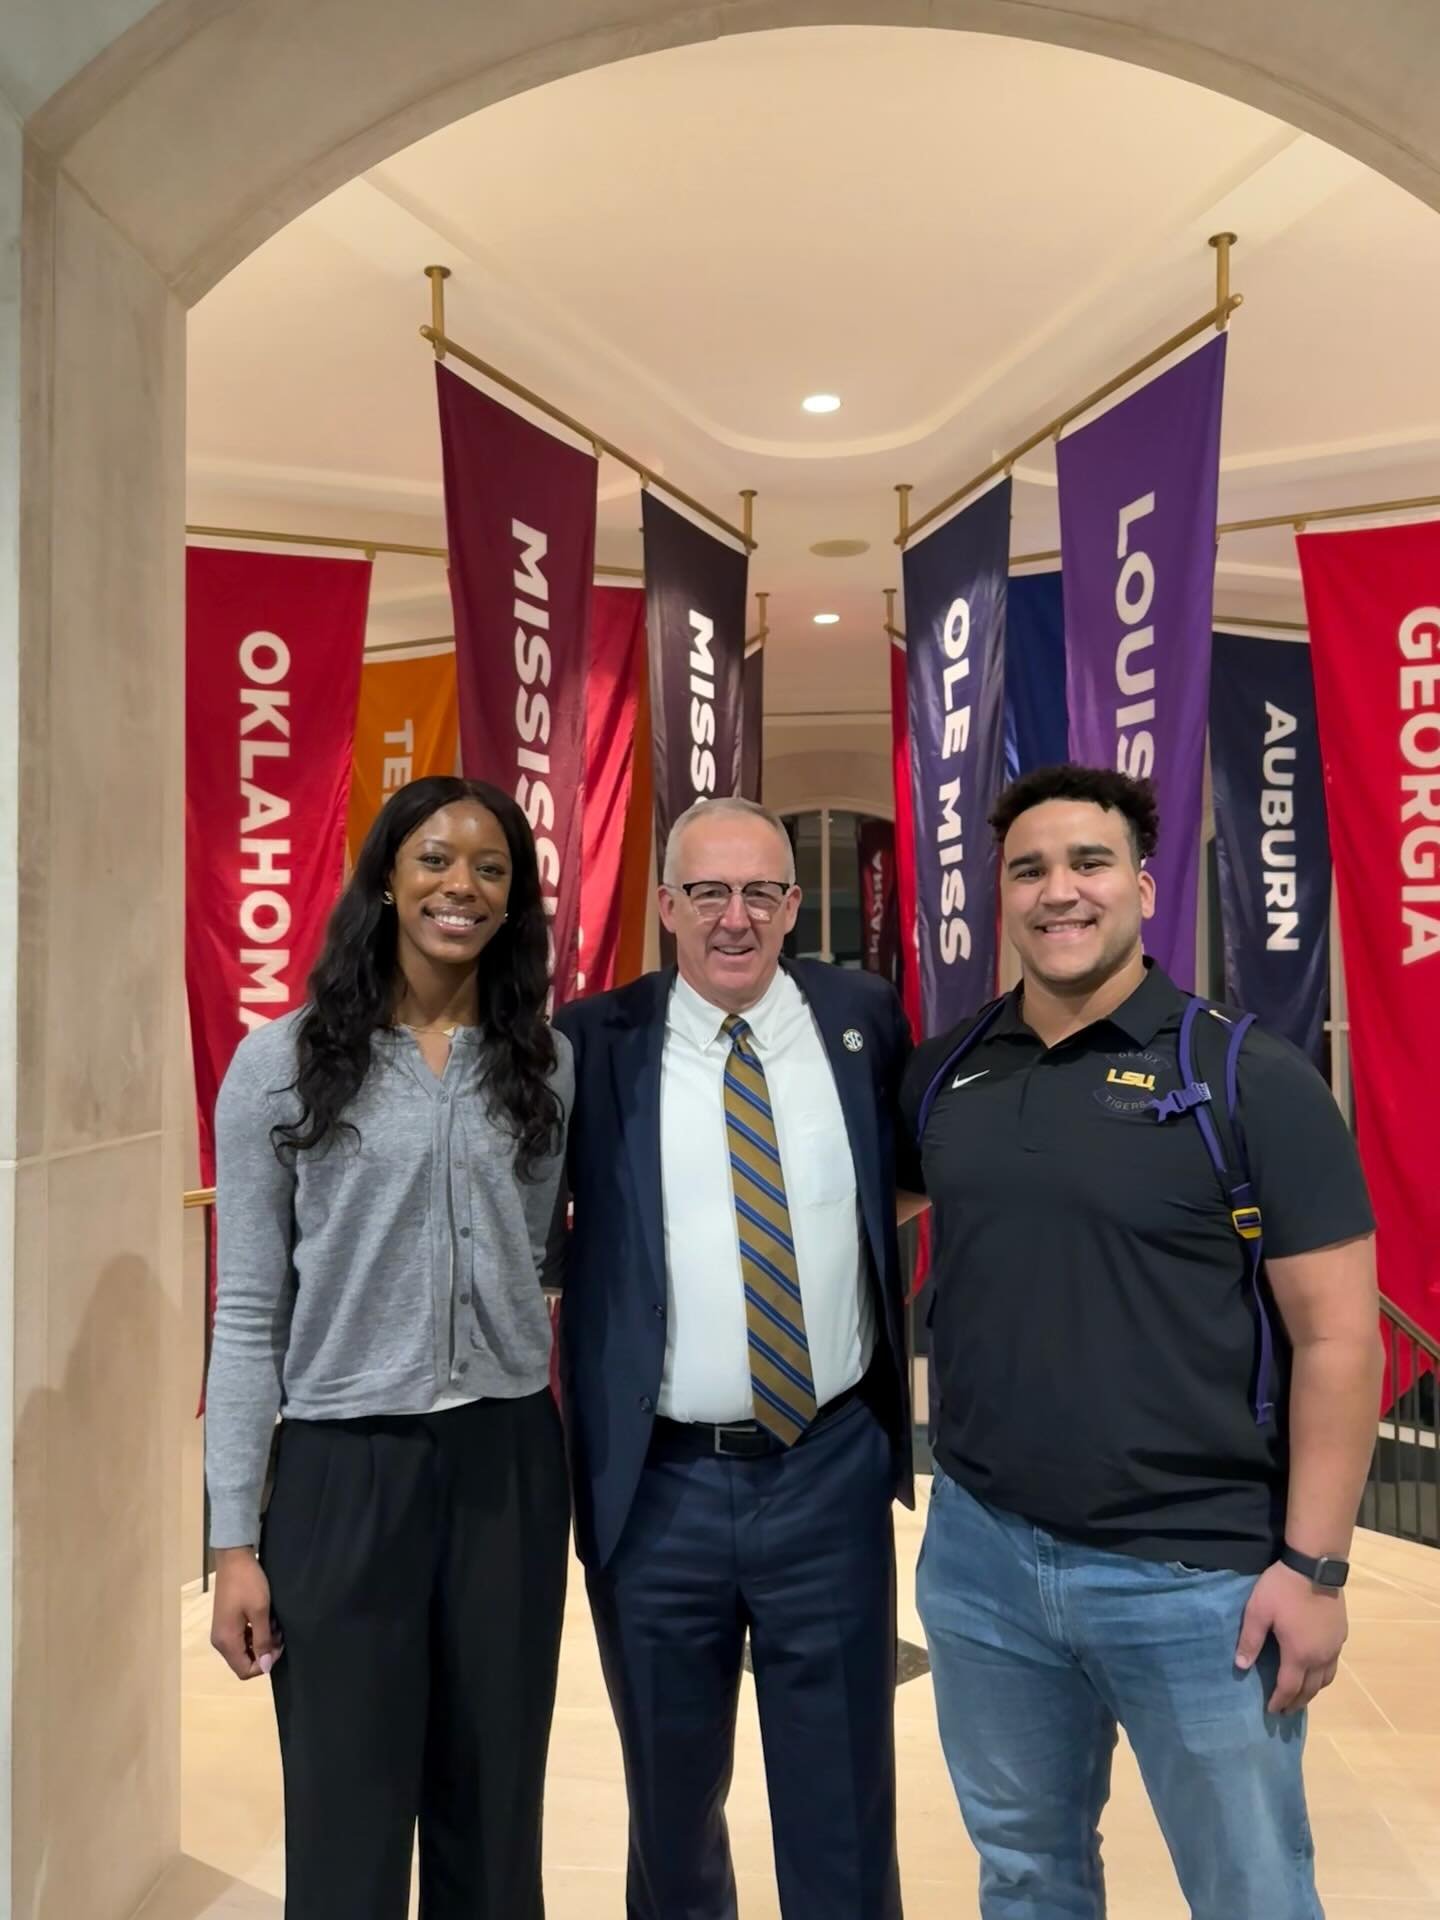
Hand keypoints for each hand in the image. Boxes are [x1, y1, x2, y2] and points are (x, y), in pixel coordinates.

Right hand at [210, 1547, 282, 1680]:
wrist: (234, 1558)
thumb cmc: (248, 1583)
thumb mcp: (260, 1611)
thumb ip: (263, 1640)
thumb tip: (265, 1667)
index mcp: (226, 1641)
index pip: (244, 1670)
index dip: (264, 1664)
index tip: (278, 1646)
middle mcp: (220, 1641)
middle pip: (244, 1661)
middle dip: (264, 1652)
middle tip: (278, 1634)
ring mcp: (221, 1632)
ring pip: (244, 1650)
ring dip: (261, 1642)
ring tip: (274, 1624)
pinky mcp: (226, 1623)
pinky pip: (241, 1639)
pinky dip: (255, 1633)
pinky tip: (265, 1620)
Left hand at [1235, 1560, 1345, 1713]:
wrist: (1315, 1566)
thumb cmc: (1282, 1588)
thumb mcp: (1258, 1611)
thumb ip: (1250, 1640)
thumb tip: (1241, 1666)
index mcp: (1298, 1654)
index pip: (1289, 1687)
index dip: (1280, 1701)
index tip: (1272, 1711)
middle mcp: (1320, 1657)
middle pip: (1310, 1689)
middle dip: (1297, 1702)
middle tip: (1286, 1711)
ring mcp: (1334, 1646)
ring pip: (1326, 1679)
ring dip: (1313, 1691)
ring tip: (1302, 1695)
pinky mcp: (1341, 1634)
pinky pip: (1333, 1664)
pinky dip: (1324, 1675)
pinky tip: (1317, 1669)